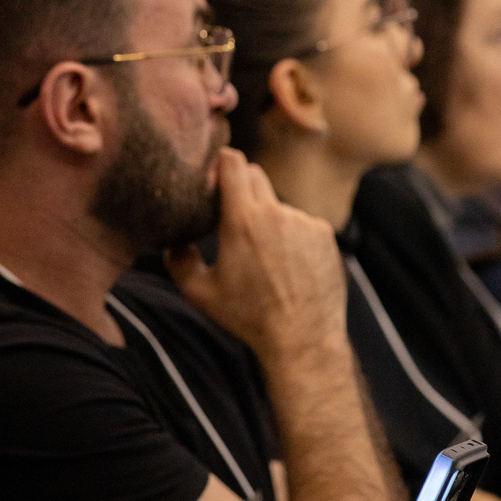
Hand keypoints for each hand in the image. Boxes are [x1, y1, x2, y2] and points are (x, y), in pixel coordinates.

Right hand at [164, 151, 346, 364]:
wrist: (302, 338)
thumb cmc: (248, 317)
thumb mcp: (201, 293)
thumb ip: (179, 261)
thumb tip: (175, 243)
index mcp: (242, 221)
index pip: (233, 163)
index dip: (222, 162)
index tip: (215, 173)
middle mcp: (276, 213)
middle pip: (256, 176)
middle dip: (242, 187)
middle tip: (232, 213)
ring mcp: (304, 222)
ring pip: (278, 205)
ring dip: (268, 219)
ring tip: (265, 256)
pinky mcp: (325, 235)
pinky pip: (302, 223)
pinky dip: (293, 235)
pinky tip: (289, 265)